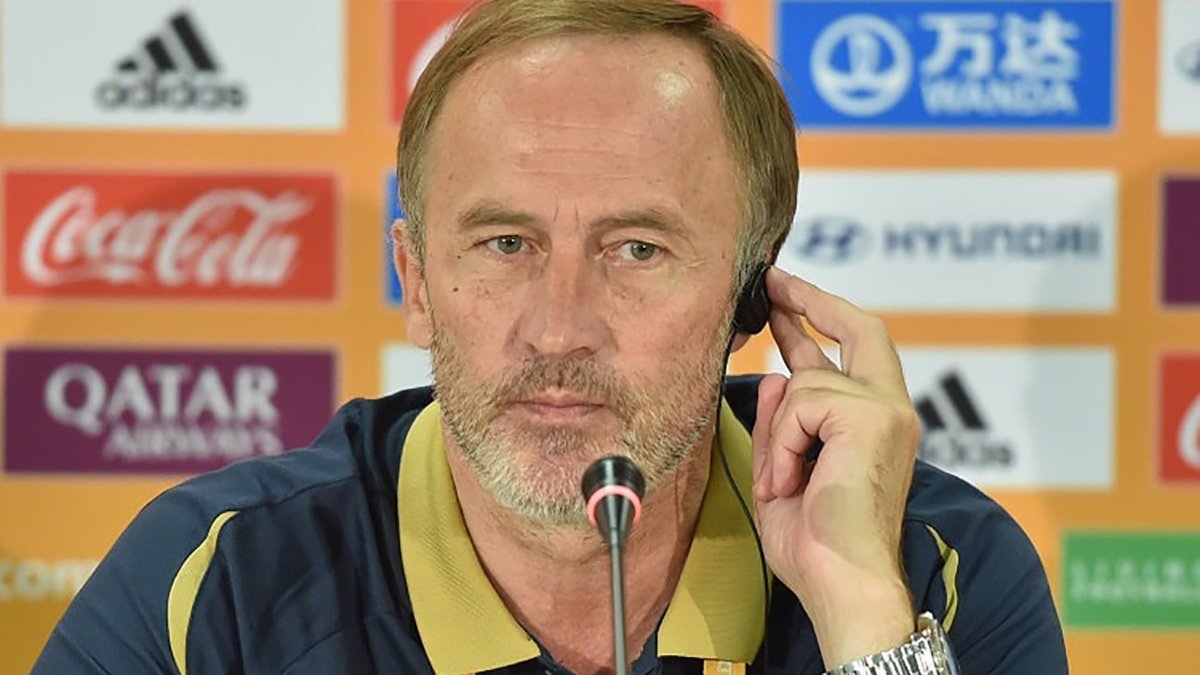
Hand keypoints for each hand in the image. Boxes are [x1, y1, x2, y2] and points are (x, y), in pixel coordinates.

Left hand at [751, 267, 919, 668]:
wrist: (842, 582)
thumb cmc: (817, 544)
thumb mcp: (784, 469)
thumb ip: (782, 422)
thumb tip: (776, 375)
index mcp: (875, 424)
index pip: (852, 353)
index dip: (818, 319)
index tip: (787, 299)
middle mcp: (892, 410)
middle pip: (860, 328)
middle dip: (812, 300)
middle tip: (773, 282)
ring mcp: (887, 410)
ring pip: (804, 384)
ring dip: (778, 437)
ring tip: (784, 485)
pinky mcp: (871, 417)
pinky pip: (800, 405)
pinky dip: (782, 445)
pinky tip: (792, 483)